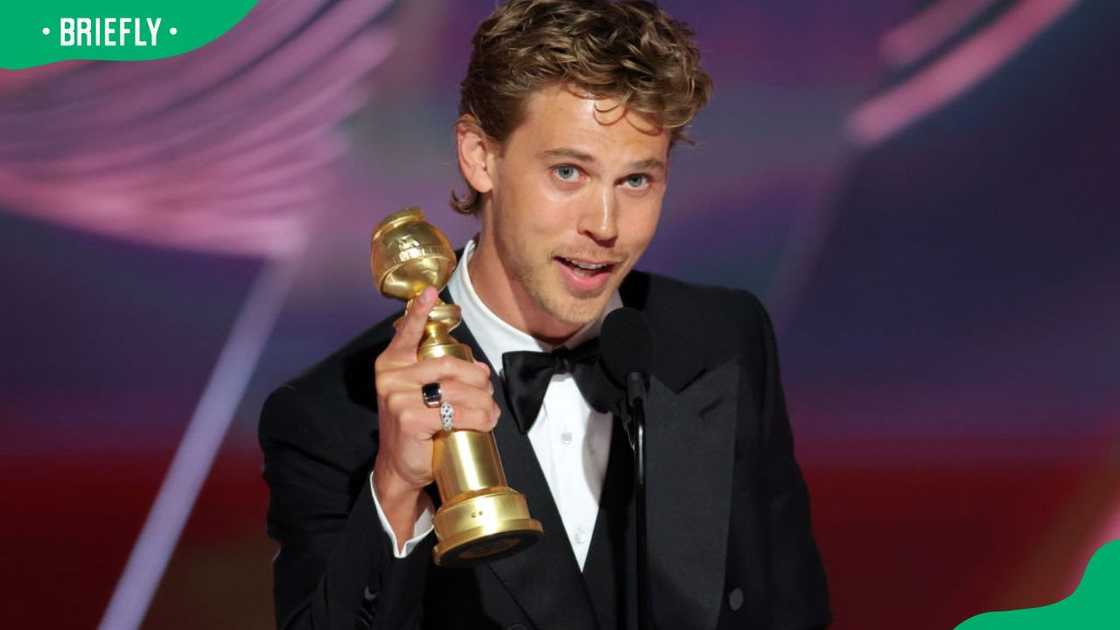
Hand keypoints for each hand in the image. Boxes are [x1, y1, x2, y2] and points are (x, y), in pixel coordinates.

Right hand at [371, 287, 498, 539]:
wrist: (401, 466)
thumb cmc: (416, 426)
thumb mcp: (417, 393)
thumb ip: (435, 373)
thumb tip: (477, 367)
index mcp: (391, 364)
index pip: (407, 333)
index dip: (419, 311)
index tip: (430, 291)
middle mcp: (391, 376)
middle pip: (448, 365)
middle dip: (477, 378)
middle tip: (488, 391)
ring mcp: (398, 397)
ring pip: (456, 390)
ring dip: (483, 402)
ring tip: (491, 412)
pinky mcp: (409, 418)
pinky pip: (456, 413)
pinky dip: (479, 418)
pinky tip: (485, 422)